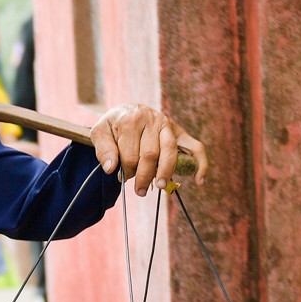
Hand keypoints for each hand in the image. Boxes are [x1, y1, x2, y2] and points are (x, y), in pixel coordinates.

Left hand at [89, 104, 207, 194]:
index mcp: (132, 119)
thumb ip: (103, 149)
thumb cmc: (113, 125)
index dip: (126, 170)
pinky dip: (200, 163)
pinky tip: (198, 180)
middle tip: (139, 191)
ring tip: (159, 186)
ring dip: (165, 172)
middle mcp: (153, 119)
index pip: (130, 153)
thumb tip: (111, 168)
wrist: (126, 111)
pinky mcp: (180, 132)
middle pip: (151, 154)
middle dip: (144, 176)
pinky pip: (196, 147)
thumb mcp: (100, 132)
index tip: (121, 178)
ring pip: (170, 152)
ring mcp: (168, 125)